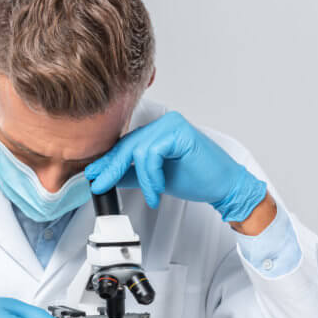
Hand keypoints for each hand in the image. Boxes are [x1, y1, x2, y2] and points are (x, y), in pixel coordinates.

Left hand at [84, 111, 266, 221]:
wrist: (224, 186)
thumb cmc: (197, 178)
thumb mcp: (154, 178)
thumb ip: (131, 174)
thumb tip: (107, 177)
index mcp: (157, 130)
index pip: (124, 145)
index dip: (107, 162)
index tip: (93, 176)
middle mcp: (163, 123)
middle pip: (126, 146)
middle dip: (111, 169)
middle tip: (100, 185)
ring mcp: (171, 124)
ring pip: (137, 151)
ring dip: (141, 179)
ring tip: (151, 194)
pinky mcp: (179, 131)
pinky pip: (151, 154)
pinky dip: (151, 176)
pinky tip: (157, 189)